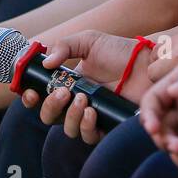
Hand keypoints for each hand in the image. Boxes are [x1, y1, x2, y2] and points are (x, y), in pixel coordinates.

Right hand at [20, 32, 147, 142]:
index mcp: (68, 83)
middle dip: (50, 106)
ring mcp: (91, 115)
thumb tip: (46, 65)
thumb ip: (64, 46)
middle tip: (63, 92)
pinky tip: (92, 111)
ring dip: (70, 116)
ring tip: (82, 99)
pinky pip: (89, 136)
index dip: (30, 98)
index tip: (30, 92)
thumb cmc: (119, 51)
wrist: (147, 62)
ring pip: (68, 129)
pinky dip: (86, 126)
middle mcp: (76, 101)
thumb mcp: (89, 41)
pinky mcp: (107, 125)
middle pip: (50, 116)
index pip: (41, 97)